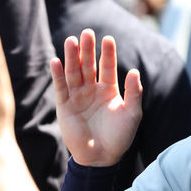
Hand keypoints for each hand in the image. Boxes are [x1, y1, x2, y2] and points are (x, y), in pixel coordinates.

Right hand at [50, 29, 141, 165]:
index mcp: (109, 91)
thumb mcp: (132, 114)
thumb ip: (134, 93)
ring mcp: (78, 97)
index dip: (107, 53)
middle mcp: (92, 91)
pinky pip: (61, 88)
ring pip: (73, 73)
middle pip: (89, 65)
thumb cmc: (120, 137)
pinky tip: (56, 61)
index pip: (107, 67)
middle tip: (87, 32)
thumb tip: (134, 71)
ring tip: (71, 40)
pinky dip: (58, 75)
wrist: (102, 157)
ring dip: (71, 57)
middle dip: (88, 50)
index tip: (108, 38)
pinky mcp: (64, 107)